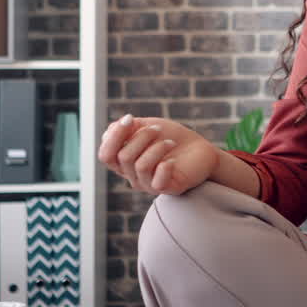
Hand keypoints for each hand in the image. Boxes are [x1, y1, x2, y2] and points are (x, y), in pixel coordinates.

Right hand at [98, 114, 218, 195]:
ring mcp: (149, 185)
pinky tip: (173, 159)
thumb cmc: (172, 138)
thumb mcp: (147, 128)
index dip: (114, 136)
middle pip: (123, 157)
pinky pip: (157, 181)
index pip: (105, 155)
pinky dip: (165, 166)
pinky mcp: (168, 189)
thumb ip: (127, 129)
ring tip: (170, 142)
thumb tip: (111, 130)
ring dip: (157, 147)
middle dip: (141, 136)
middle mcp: (133, 176)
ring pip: (140, 165)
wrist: (201, 149)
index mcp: (124, 163)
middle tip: (158, 129)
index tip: (130, 118)